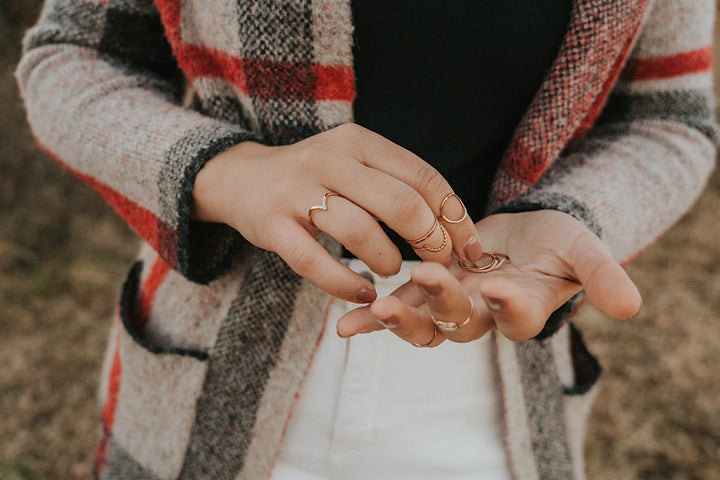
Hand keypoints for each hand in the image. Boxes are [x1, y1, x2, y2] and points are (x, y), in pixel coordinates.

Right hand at [192, 123, 482, 302]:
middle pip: (399, 203)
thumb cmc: (314, 177)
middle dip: (429, 241)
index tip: (469, 248)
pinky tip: (363, 293)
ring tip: (391, 271)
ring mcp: (297, 192)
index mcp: (358, 141)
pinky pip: (315, 263)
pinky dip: (346, 285)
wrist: (241, 177)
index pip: (422, 177)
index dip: (454, 217)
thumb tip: (453, 226)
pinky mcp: (271, 225)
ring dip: (388, 261)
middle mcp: (329, 159)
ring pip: (359, 231)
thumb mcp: (354, 163)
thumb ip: (395, 183)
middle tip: (436, 263)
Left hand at [336, 210, 641, 343]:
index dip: (508, 305)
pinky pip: (398, 307)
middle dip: (443, 305)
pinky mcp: (425, 291)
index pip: (518, 318)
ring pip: (424, 323)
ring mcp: (451, 305)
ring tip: (377, 308)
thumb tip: (632, 307)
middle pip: (461, 325)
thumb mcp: (583, 250)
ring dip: (401, 318)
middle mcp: (484, 315)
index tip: (496, 286)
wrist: (524, 235)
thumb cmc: (556, 243)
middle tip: (426, 278)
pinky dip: (373, 316)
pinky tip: (347, 322)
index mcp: (523, 309)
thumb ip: (603, 274)